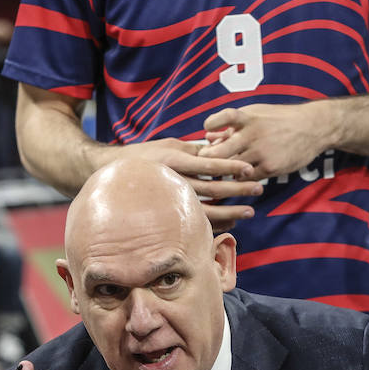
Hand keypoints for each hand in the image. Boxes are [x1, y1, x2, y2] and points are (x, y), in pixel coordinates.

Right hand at [94, 137, 262, 230]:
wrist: (108, 176)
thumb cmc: (143, 157)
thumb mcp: (167, 145)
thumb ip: (193, 148)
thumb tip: (219, 148)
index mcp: (173, 161)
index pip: (208, 163)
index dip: (231, 166)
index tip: (249, 168)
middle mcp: (173, 182)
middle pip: (213, 189)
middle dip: (238, 190)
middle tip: (259, 189)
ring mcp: (169, 201)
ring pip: (206, 210)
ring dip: (231, 212)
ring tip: (249, 212)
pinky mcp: (168, 216)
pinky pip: (195, 222)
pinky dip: (216, 224)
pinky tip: (231, 223)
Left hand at [201, 102, 336, 178]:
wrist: (314, 128)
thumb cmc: (280, 120)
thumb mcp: (257, 114)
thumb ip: (232, 126)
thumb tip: (207, 137)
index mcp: (249, 117)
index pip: (225, 117)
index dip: (212, 123)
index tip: (207, 129)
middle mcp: (254, 134)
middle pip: (221, 152)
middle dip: (209, 159)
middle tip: (204, 162)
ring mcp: (262, 152)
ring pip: (232, 168)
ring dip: (225, 170)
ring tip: (221, 169)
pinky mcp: (271, 167)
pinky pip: (248, 177)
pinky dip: (242, 177)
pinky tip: (242, 174)